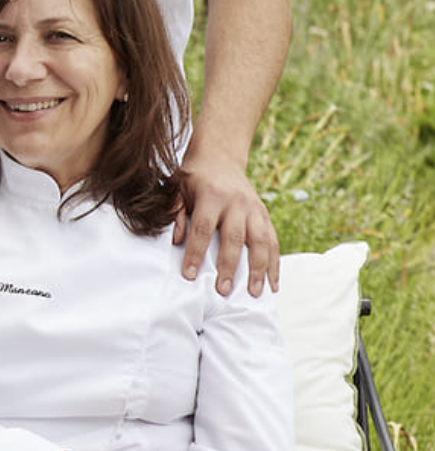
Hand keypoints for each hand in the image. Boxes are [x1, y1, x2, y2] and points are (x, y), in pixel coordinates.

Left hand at [173, 140, 278, 296]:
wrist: (219, 156)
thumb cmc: (193, 177)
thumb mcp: (177, 188)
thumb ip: (175, 212)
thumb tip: (176, 241)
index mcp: (212, 195)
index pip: (202, 228)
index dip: (195, 252)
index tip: (189, 275)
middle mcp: (237, 203)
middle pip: (234, 238)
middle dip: (229, 266)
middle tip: (223, 290)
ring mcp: (254, 209)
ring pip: (261, 241)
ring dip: (259, 269)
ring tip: (255, 293)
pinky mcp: (265, 215)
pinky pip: (273, 241)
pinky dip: (275, 264)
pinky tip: (273, 283)